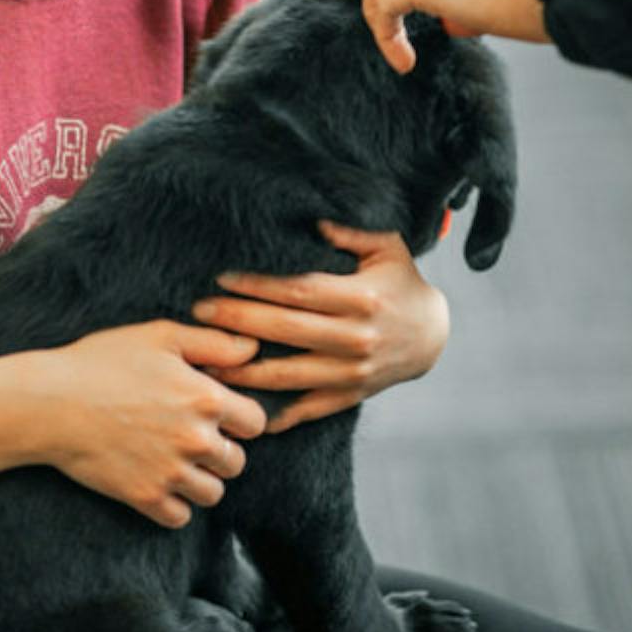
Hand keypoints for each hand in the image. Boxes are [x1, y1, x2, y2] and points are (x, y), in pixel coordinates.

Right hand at [31, 320, 266, 527]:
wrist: (50, 403)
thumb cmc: (103, 362)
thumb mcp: (161, 336)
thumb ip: (214, 343)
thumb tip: (252, 349)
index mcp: (205, 398)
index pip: (256, 423)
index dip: (240, 417)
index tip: (219, 414)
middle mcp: (195, 439)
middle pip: (236, 461)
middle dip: (221, 450)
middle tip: (192, 437)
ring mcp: (170, 473)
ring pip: (213, 493)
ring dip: (200, 480)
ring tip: (177, 461)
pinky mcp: (144, 498)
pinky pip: (180, 516)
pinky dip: (175, 505)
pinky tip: (160, 482)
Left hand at [193, 222, 449, 432]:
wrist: (431, 337)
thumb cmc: (400, 282)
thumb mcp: (388, 247)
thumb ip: (351, 230)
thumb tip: (313, 217)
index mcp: (362, 299)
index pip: (299, 291)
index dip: (258, 286)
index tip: (222, 277)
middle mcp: (357, 338)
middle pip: (285, 331)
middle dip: (238, 321)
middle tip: (199, 312)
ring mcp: (352, 373)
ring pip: (288, 375)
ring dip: (244, 370)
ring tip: (205, 362)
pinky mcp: (349, 397)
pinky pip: (306, 409)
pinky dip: (275, 414)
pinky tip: (241, 409)